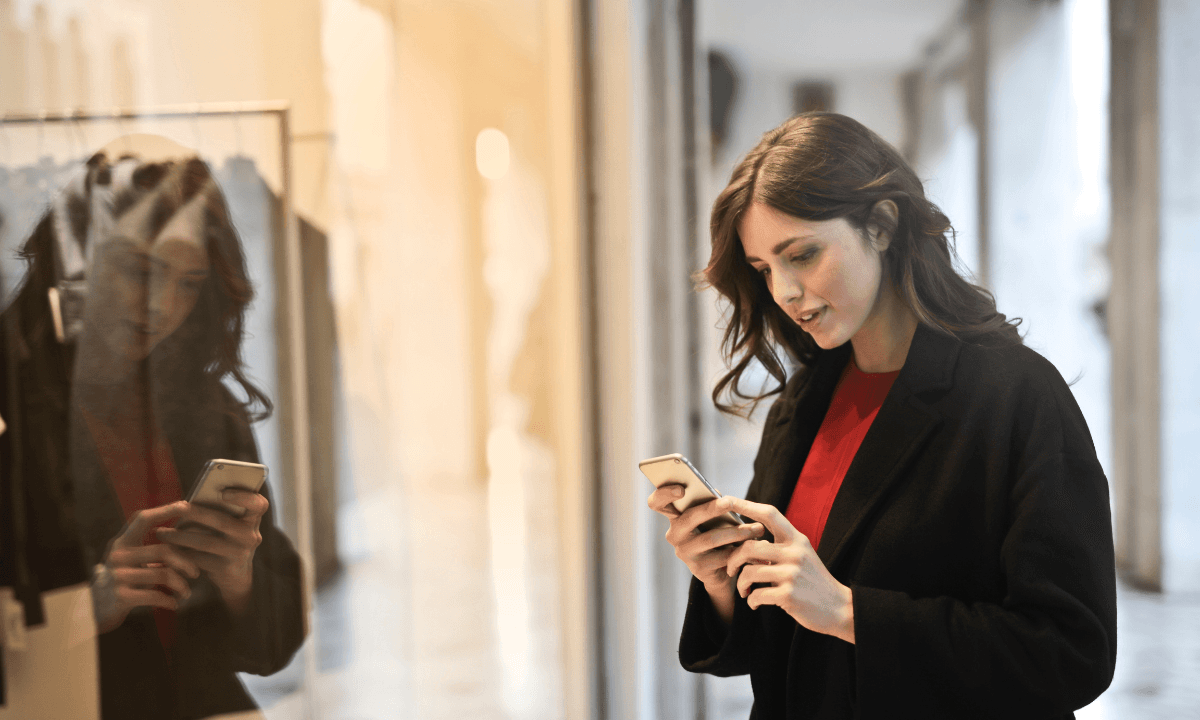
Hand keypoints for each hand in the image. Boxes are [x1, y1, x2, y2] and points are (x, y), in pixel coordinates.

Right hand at [93, 502, 200, 633]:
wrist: (92, 610)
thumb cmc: (120, 581)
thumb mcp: (128, 560)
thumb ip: (149, 549)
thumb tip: (185, 538)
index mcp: (122, 542)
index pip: (143, 519)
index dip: (165, 510)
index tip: (186, 505)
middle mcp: (118, 555)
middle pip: (162, 550)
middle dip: (185, 562)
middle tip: (196, 573)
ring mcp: (118, 576)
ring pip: (163, 574)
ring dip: (180, 585)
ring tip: (186, 592)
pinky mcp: (121, 596)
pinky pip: (156, 595)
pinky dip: (169, 600)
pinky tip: (173, 603)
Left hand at [155, 488, 268, 615]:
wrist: (234, 575)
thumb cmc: (226, 539)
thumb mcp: (230, 523)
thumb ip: (219, 510)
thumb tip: (188, 501)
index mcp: (253, 519)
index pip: (259, 504)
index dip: (244, 496)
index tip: (223, 492)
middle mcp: (251, 536)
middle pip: (223, 522)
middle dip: (197, 513)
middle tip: (178, 508)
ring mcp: (240, 553)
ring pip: (206, 542)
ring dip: (180, 536)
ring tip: (161, 532)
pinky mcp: (226, 569)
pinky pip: (199, 559)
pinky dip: (181, 553)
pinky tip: (167, 549)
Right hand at [647, 484, 764, 623]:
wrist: (719, 570)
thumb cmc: (714, 534)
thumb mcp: (711, 517)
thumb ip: (709, 503)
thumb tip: (715, 492)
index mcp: (674, 516)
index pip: (657, 503)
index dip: (664, 494)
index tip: (681, 488)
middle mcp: (674, 534)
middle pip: (689, 518)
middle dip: (711, 508)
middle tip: (730, 502)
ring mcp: (685, 552)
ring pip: (710, 538)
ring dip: (737, 532)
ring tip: (757, 528)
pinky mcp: (699, 568)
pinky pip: (723, 557)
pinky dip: (741, 550)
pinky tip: (754, 545)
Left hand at [721, 496, 855, 643]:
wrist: (839, 608)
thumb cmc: (813, 582)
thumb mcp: (801, 557)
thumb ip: (778, 548)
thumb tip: (746, 543)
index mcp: (797, 540)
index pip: (769, 514)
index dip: (746, 505)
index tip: (726, 499)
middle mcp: (795, 553)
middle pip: (749, 547)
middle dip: (733, 559)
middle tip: (731, 570)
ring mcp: (792, 574)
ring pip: (749, 572)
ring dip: (740, 583)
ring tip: (744, 591)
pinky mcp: (789, 595)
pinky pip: (756, 594)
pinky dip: (751, 600)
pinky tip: (755, 603)